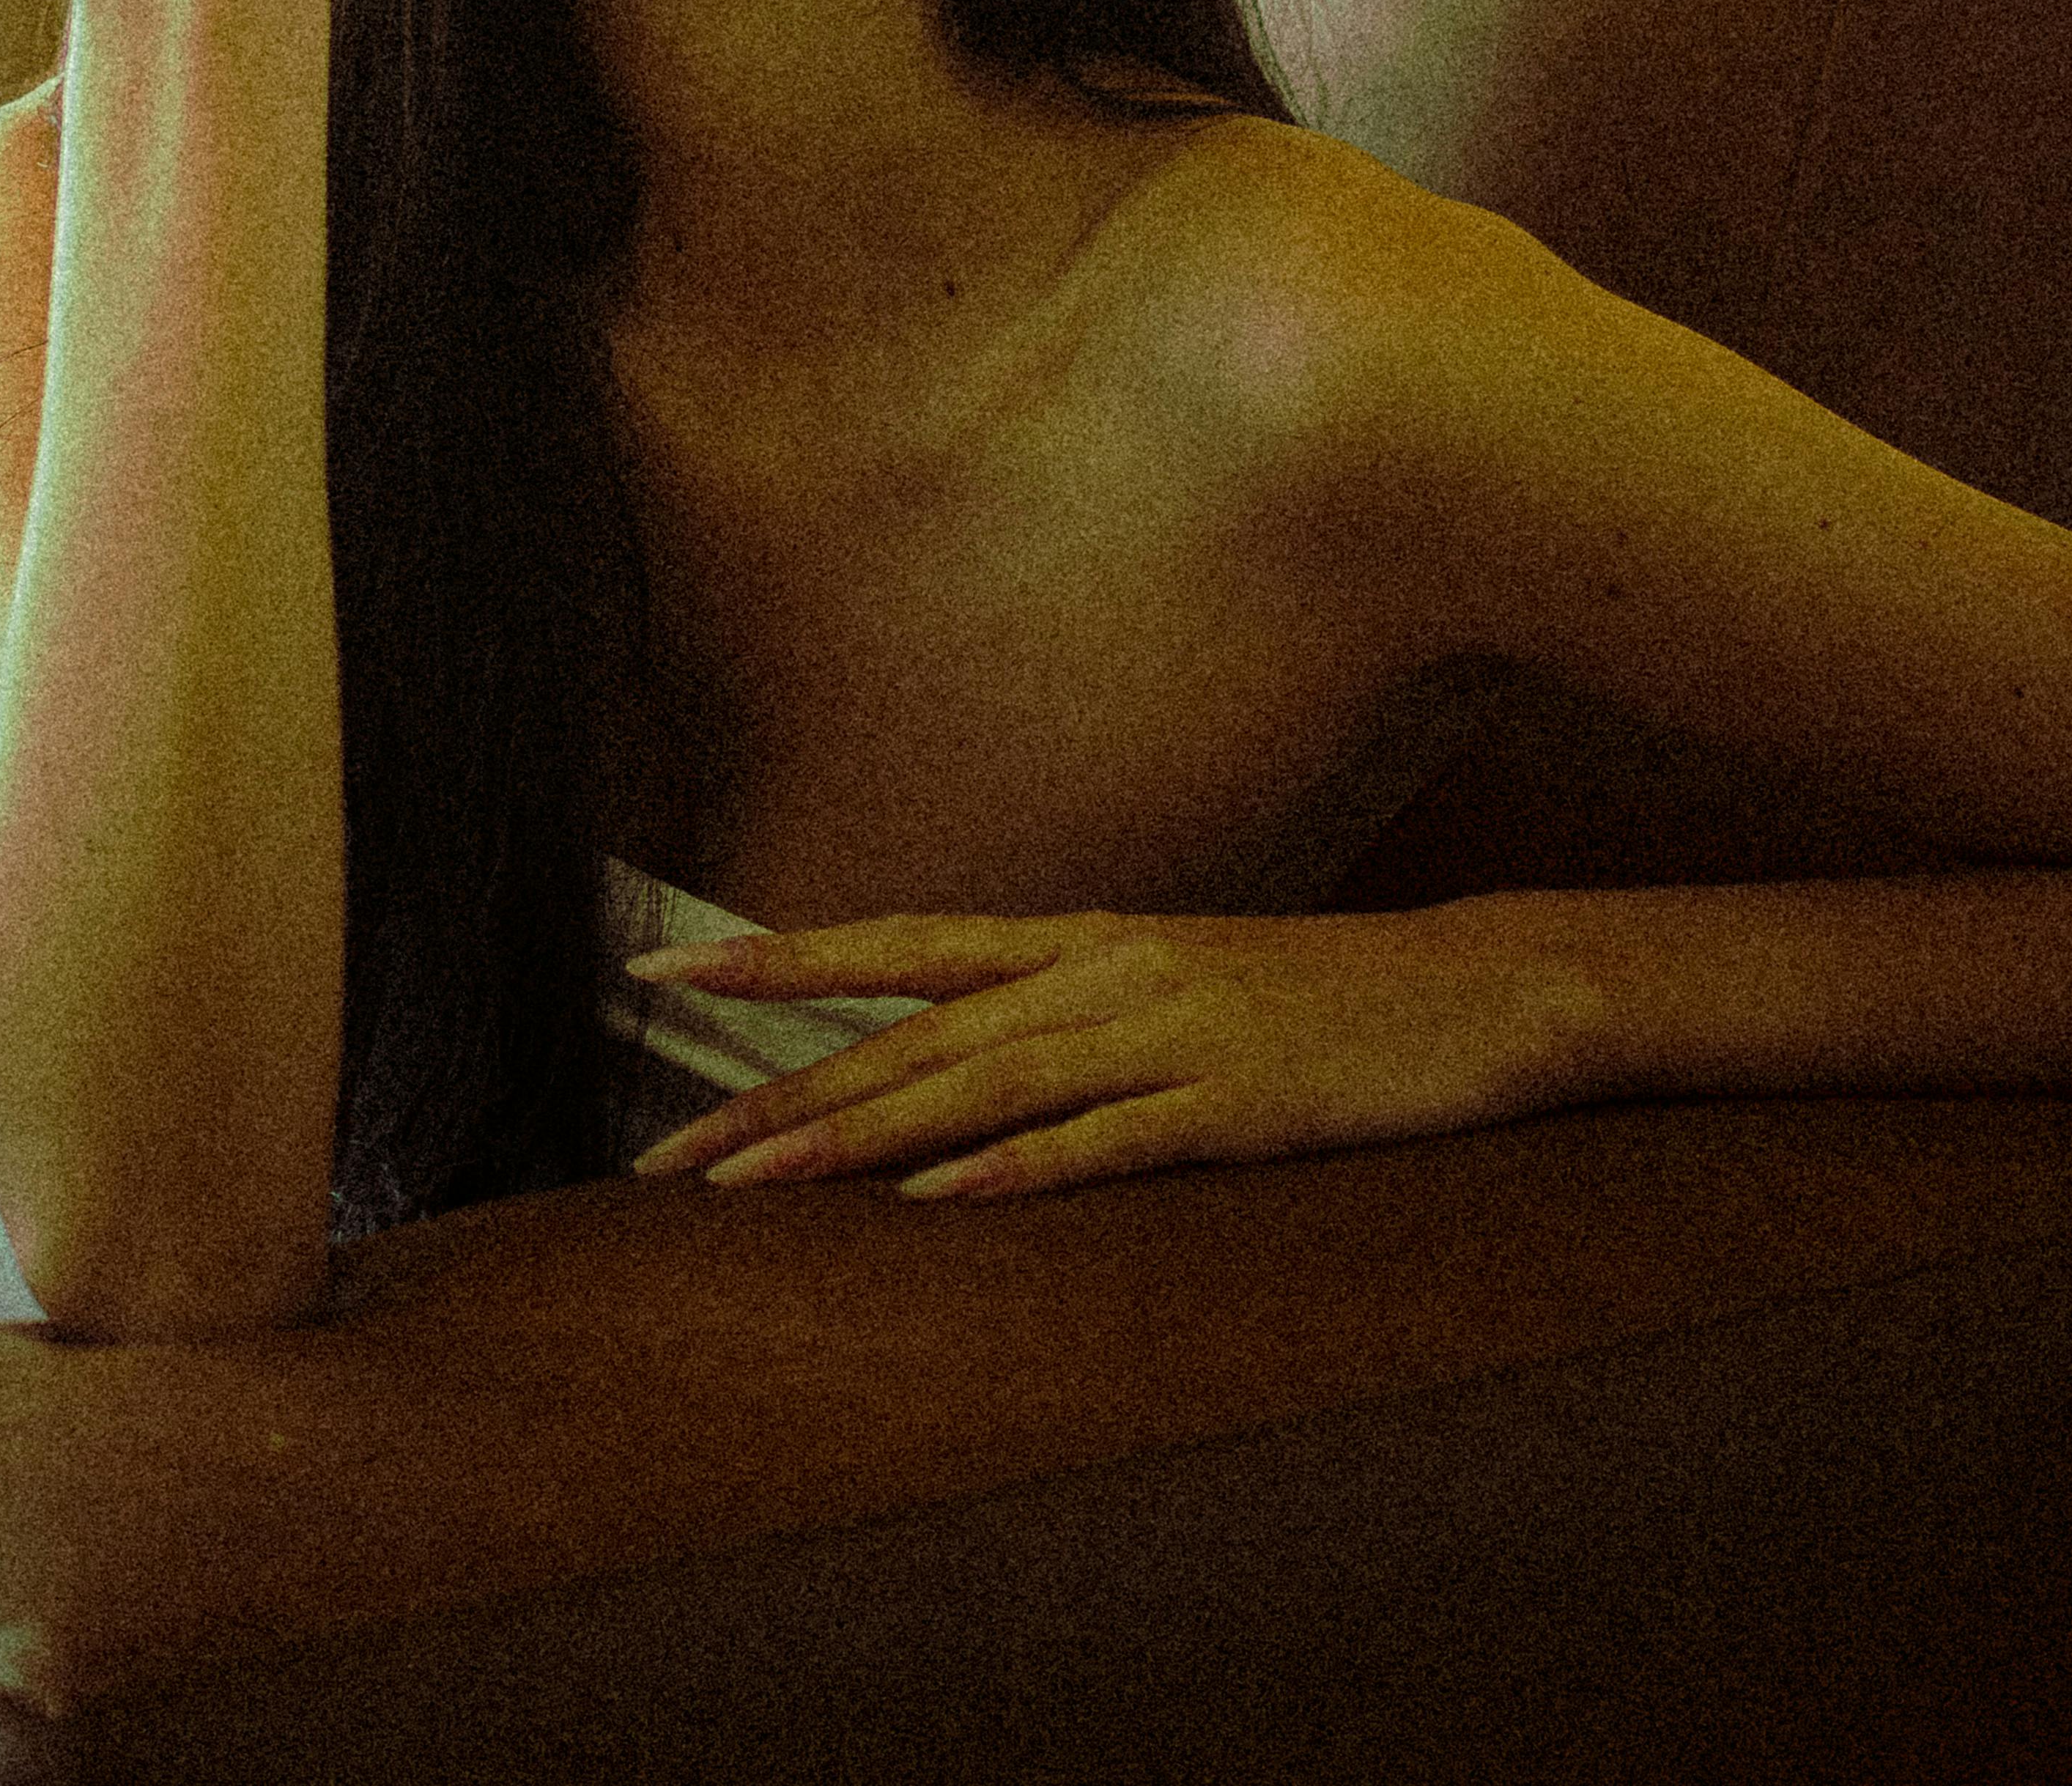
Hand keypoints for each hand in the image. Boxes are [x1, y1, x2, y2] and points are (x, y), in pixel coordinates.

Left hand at [624, 900, 1598, 1200]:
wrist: (1482, 989)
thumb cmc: (1328, 1002)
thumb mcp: (1183, 988)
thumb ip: (1076, 1024)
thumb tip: (968, 1076)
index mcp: (1084, 941)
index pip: (897, 943)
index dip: (778, 958)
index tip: (662, 968)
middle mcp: (1103, 972)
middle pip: (911, 1033)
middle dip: (780, 1096)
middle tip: (667, 1159)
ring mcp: (1167, 1033)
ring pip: (980, 1086)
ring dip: (859, 1138)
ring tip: (753, 1188)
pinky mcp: (1232, 1102)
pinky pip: (1104, 1142)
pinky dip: (1016, 1171)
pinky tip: (942, 1203)